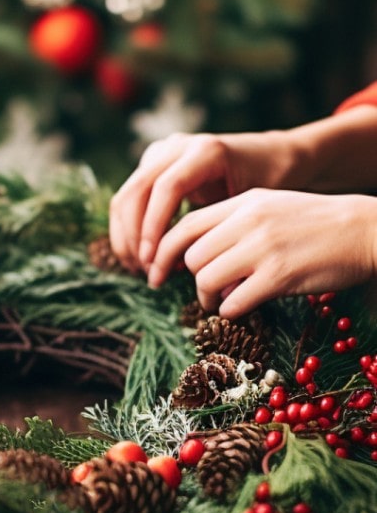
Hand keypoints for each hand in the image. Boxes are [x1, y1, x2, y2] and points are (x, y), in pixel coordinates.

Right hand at [109, 130, 295, 272]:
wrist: (268, 158)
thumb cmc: (266, 186)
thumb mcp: (250, 206)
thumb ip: (220, 231)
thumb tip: (199, 275)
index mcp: (206, 152)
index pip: (166, 188)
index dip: (153, 227)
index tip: (151, 260)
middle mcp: (177, 146)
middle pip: (136, 191)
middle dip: (133, 236)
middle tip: (144, 270)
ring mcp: (161, 153)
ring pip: (125, 196)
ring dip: (126, 236)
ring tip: (141, 269)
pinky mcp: (152, 165)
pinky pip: (128, 198)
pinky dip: (128, 229)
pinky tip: (140, 257)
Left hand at [145, 189, 376, 317]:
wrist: (364, 230)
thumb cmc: (316, 224)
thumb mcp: (271, 208)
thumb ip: (234, 224)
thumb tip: (197, 256)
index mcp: (244, 202)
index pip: (185, 225)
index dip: (164, 252)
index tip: (157, 271)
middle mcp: (249, 221)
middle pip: (192, 256)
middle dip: (191, 278)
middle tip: (205, 291)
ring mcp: (263, 248)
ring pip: (206, 278)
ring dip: (209, 298)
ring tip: (223, 301)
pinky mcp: (279, 275)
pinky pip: (234, 301)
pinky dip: (230, 310)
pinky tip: (242, 308)